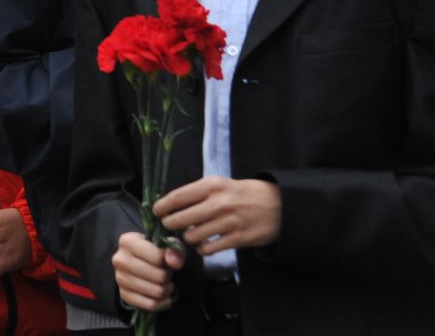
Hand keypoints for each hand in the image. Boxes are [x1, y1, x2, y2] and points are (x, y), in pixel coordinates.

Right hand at [113, 231, 183, 312]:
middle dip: (167, 276)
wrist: (136, 261)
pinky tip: (162, 296)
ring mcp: (120, 278)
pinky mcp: (123, 294)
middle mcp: (120, 259)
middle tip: (165, 273)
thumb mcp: (165, 244)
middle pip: (159, 276)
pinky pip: (151, 305)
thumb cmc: (152, 251)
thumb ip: (175, 248)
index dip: (169, 262)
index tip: (166, 260)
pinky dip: (162, 303)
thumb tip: (175, 262)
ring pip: (157, 292)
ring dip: (166, 289)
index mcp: (127, 241)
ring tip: (163, 283)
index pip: (158, 258)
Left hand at [155, 175, 280, 255]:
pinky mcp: (239, 239)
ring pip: (193, 236)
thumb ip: (197, 193)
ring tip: (192, 234)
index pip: (178, 197)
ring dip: (188, 237)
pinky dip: (203, 249)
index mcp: (212, 186)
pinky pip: (209, 249)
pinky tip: (204, 244)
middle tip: (169, 225)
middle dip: (170, 224)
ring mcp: (229, 222)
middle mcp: (219, 203)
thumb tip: (170, 205)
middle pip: (181, 218)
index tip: (155, 211)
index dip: (162, 206)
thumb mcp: (220, 184)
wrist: (278, 205)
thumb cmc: (242, 194)